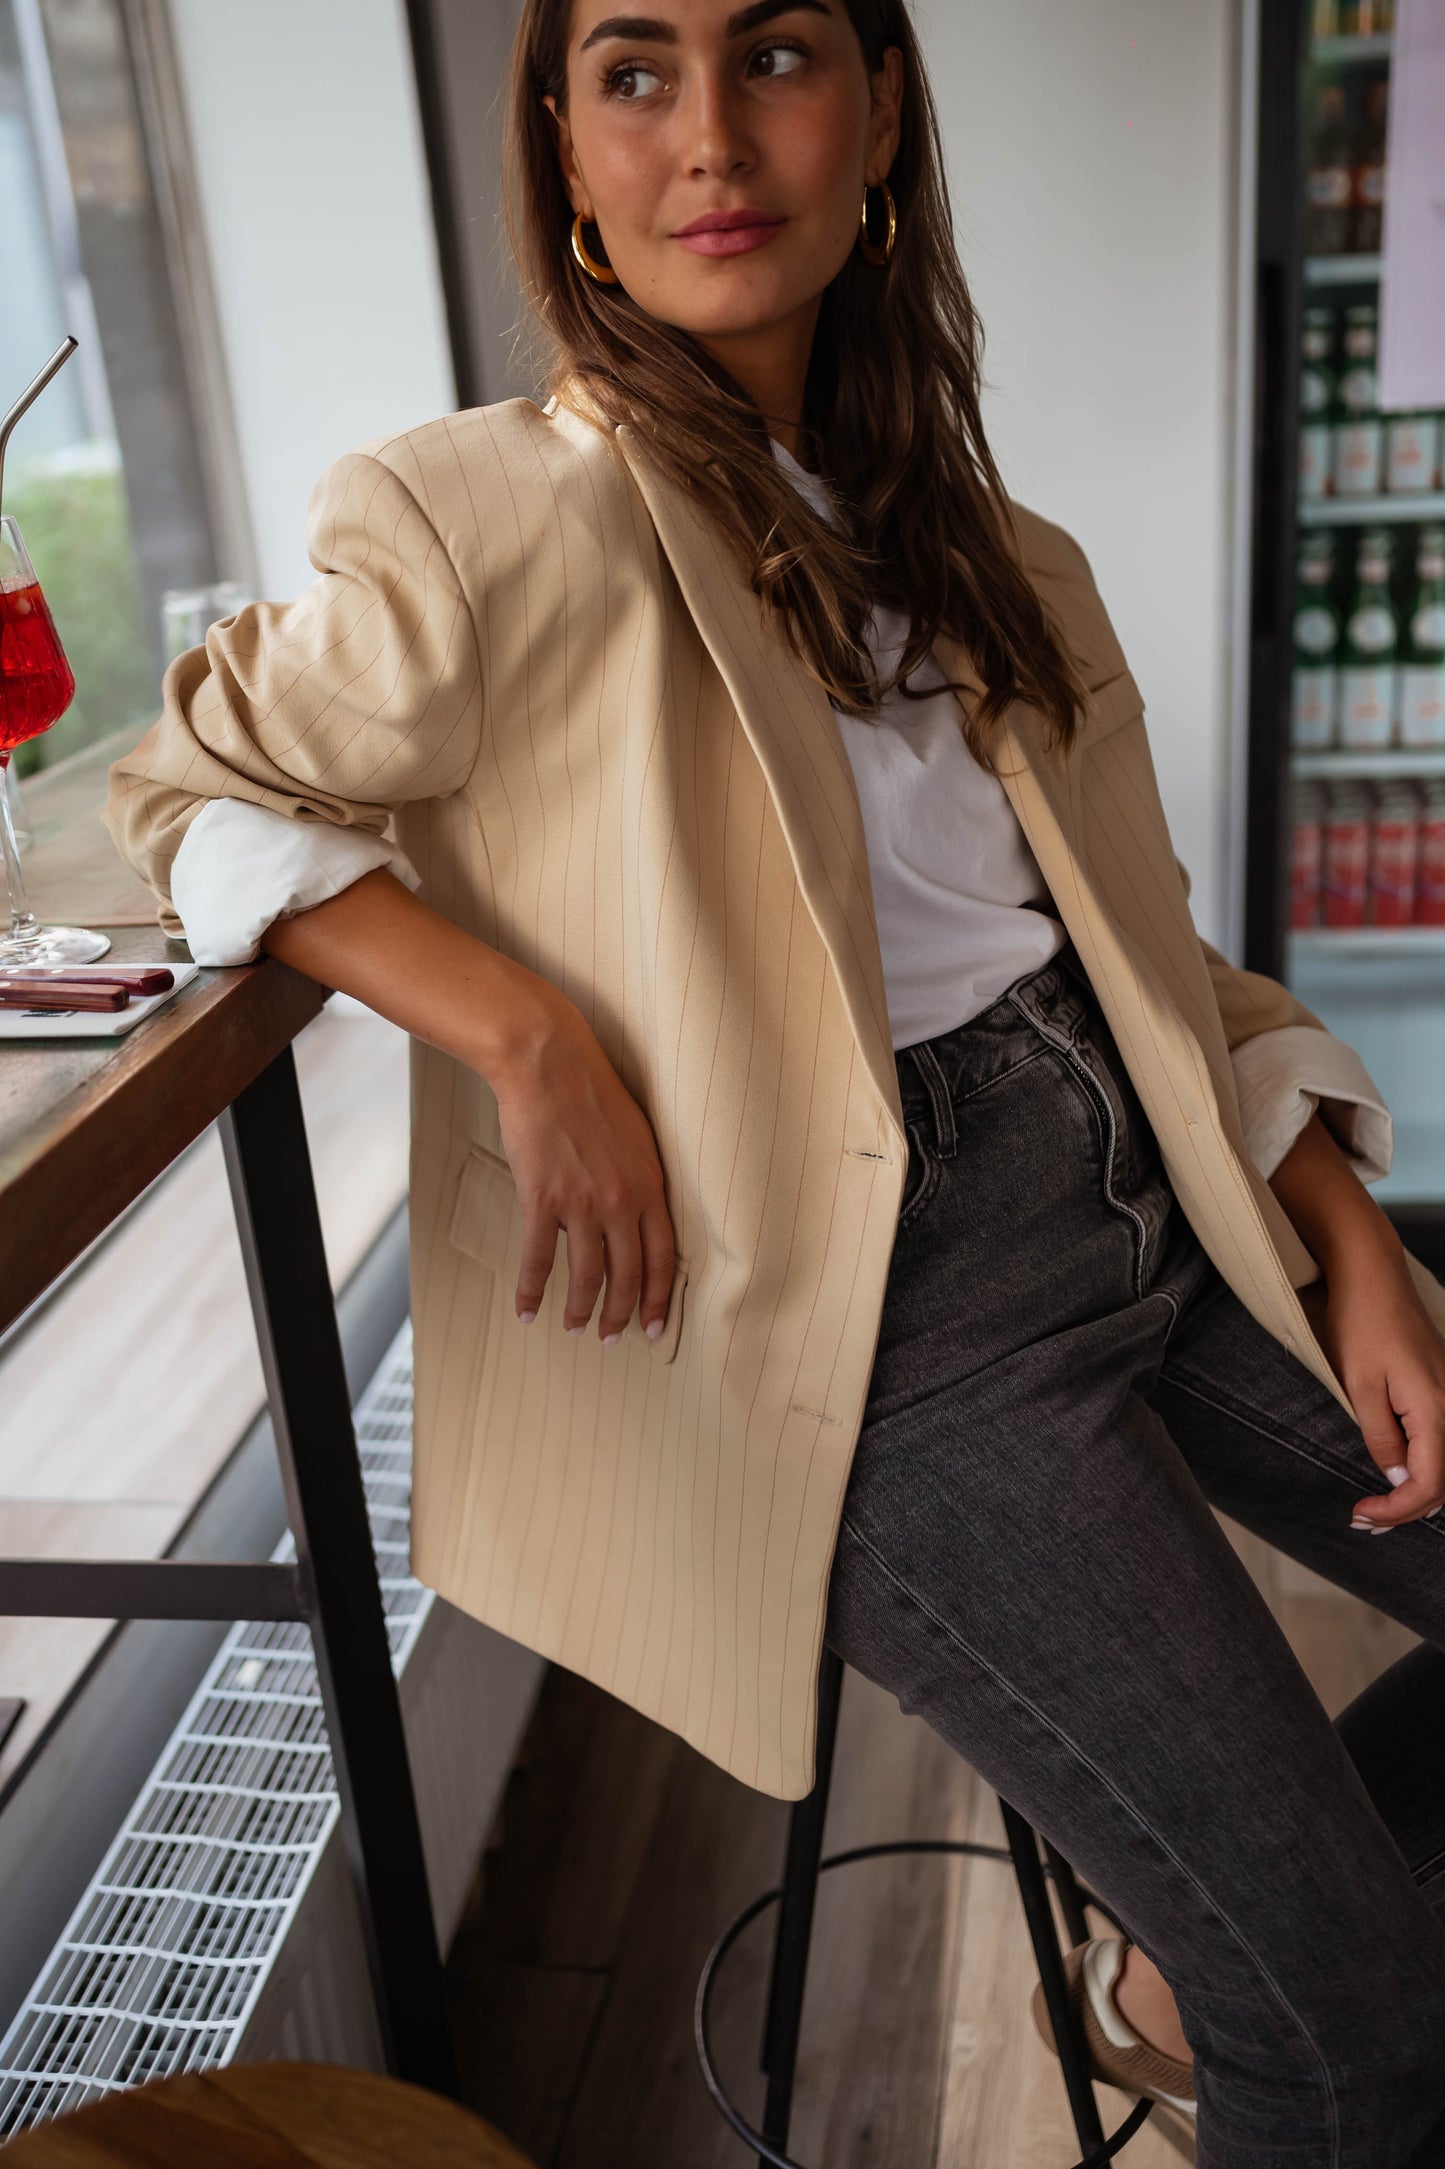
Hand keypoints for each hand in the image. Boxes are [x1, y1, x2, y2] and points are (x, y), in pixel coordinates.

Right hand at [260, 871, 677, 1345]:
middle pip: (627, 1274)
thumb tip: (636, 1215)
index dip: (657, 1297)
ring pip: (585, 1274)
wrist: (548, 1062)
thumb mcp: (636, 1136)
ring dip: (580, 1309)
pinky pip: (537, 1258)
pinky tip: (527, 1307)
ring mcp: (582, 1202)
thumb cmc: (591, 1091)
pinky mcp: (542, 1198)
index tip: (652, 1327)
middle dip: (620, 1314)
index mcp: (650, 1184)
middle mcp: (622, 1199)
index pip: (663, 1256)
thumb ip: (640, 1179)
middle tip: (612, 1338)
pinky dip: (531, 1288)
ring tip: (574, 1328)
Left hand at [1320, 1246, 1444, 1531]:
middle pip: (1443, 1481)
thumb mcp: (1359, 1387)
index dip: (1397, 1510)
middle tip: (1365, 1521)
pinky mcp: (1443, 1386)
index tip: (1361, 1515)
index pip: (1429, 1485)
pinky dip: (1424, 1466)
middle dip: (1407, 1508)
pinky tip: (1398, 1474)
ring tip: (1378, 1508)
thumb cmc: (1360, 1323)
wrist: (1372, 1275)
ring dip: (1416, 1492)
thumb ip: (1382, 1438)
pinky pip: (1442, 1441)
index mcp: (1436, 1410)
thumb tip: (1400, 1480)